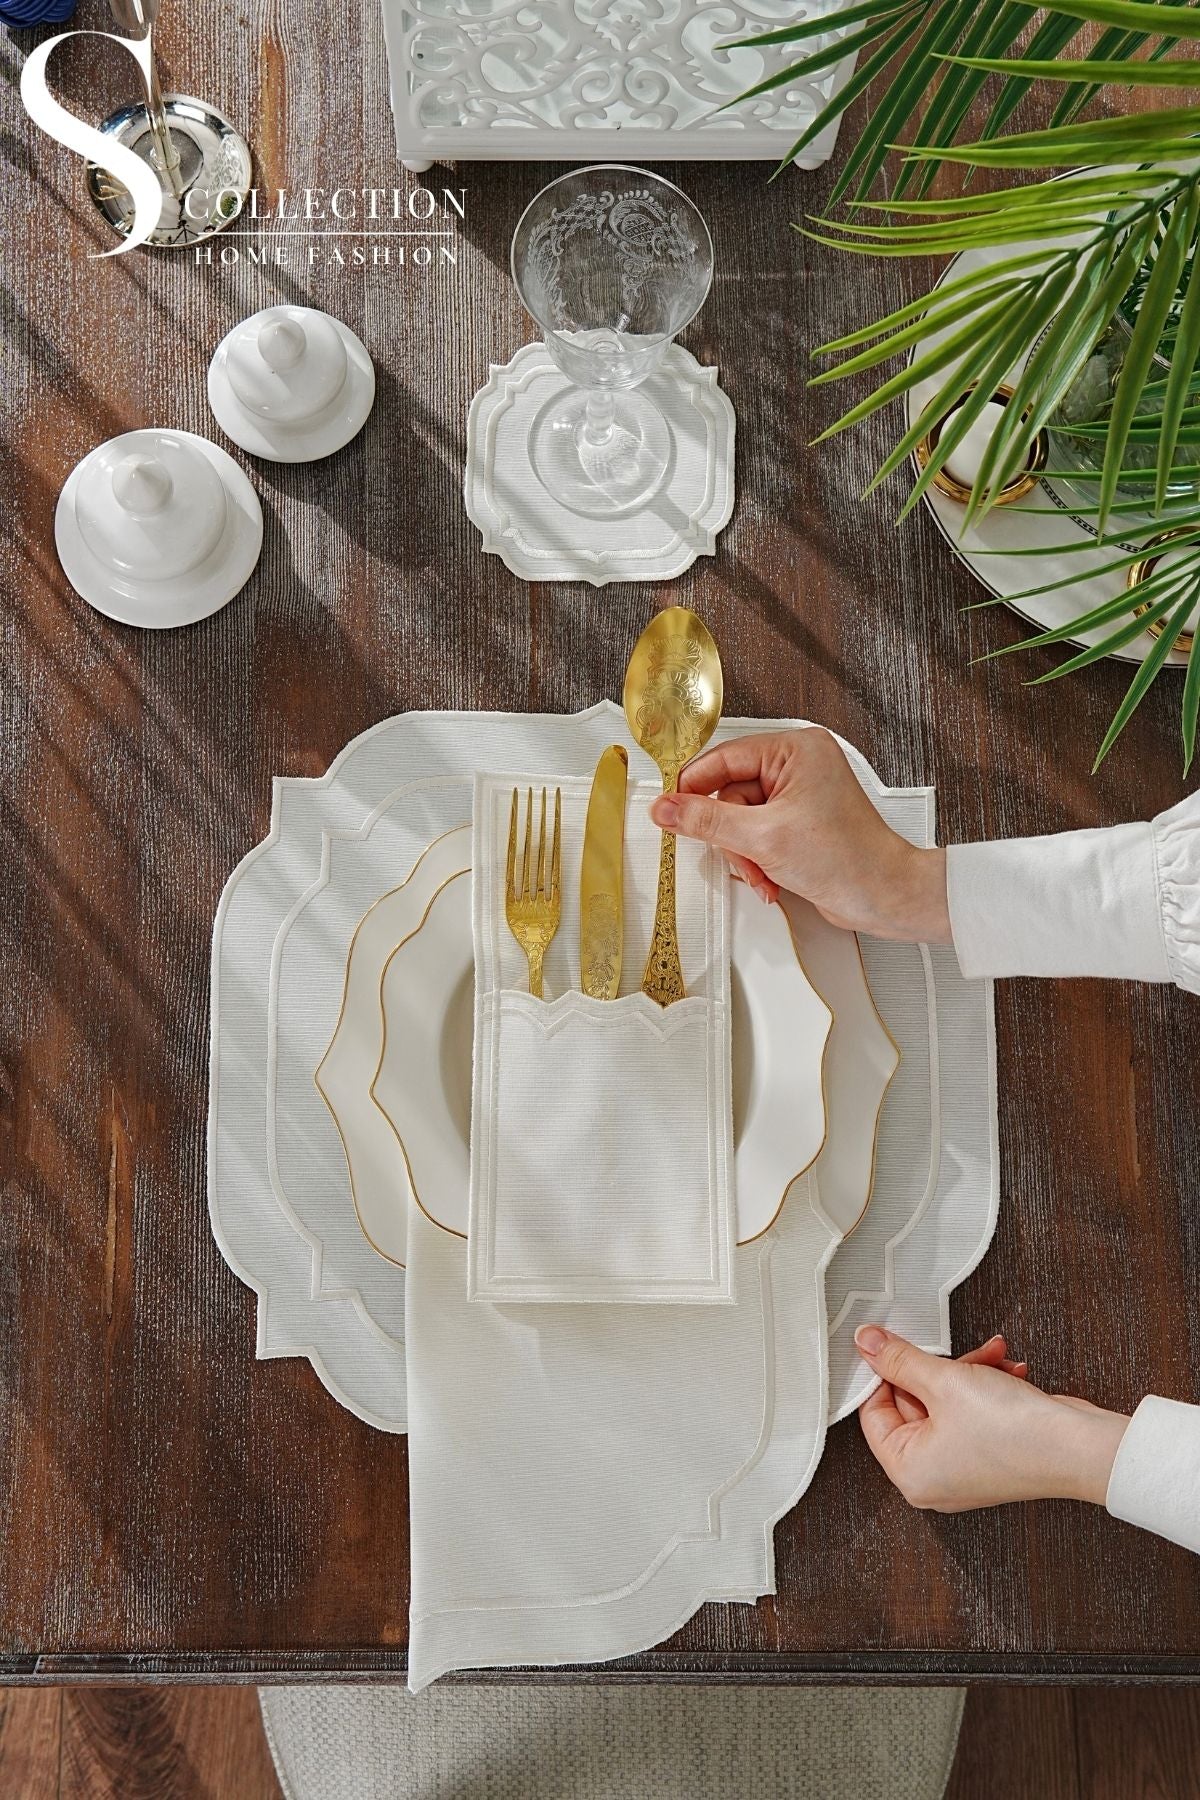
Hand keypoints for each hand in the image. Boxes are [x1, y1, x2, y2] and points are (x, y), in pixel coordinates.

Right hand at [648, 728, 950, 942]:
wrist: (884, 896)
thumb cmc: (848, 859)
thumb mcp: (763, 838)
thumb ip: (706, 821)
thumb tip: (666, 808)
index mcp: (796, 749)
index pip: (724, 759)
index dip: (693, 788)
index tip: (669, 811)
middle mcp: (799, 765)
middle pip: (730, 794)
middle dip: (732, 835)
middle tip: (743, 856)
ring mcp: (799, 794)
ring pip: (739, 820)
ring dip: (744, 853)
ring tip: (763, 873)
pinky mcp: (799, 821)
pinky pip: (756, 834)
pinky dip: (757, 859)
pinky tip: (770, 877)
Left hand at [855, 1325, 1129, 1511]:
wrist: (1078, 1446)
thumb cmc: (1014, 1432)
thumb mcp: (944, 1382)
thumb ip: (899, 1359)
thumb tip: (867, 1343)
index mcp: (910, 1473)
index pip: (874, 1413)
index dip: (883, 1374)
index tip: (889, 1345)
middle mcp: (933, 1477)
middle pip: (913, 1404)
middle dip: (938, 1369)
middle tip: (951, 1352)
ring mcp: (964, 1467)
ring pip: (946, 1401)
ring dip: (967, 1371)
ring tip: (990, 1357)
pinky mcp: (990, 1453)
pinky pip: (972, 1410)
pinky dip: (986, 1385)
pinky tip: (1007, 1369)